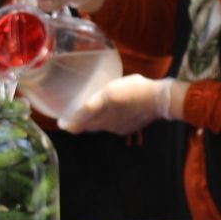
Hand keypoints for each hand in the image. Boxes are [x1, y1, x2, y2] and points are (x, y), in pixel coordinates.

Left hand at [65, 74, 182, 134]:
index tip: (61, 122)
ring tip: (93, 111)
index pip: (78, 126)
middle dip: (81, 122)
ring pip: (103, 126)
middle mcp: (108, 126)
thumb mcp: (109, 91)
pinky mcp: (131, 126)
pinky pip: (115, 125)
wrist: (159, 99)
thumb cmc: (134, 91)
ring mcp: (120, 128)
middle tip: (74, 115)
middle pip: (90, 126)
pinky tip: (115, 112)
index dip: (69, 125)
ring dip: (96, 121)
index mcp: (101, 118)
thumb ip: (92, 104)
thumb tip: (78, 113)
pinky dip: (110, 120)